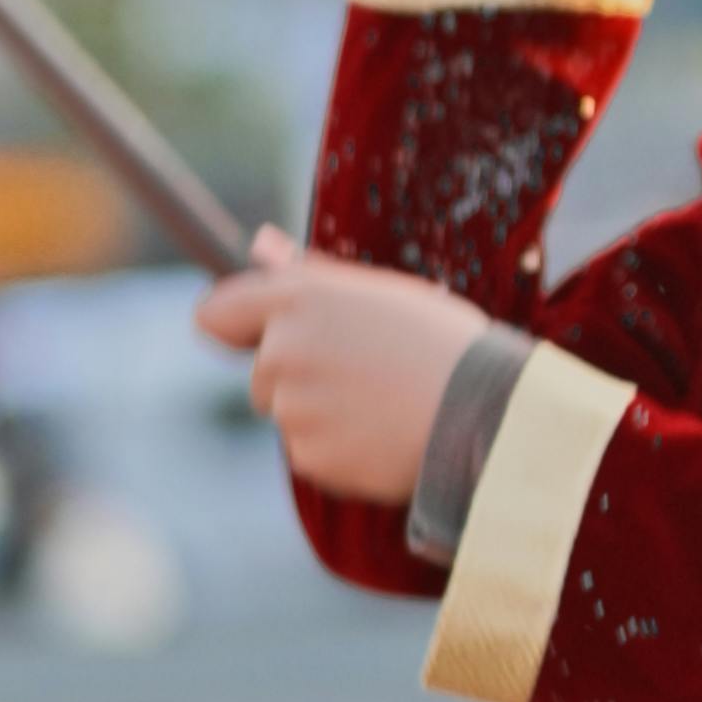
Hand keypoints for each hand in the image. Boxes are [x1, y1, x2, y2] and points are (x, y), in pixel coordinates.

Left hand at [197, 232, 489, 504]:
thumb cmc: (441, 340)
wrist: (483, 410)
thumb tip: (261, 245)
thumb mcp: (382, 292)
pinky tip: (384, 434)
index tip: (255, 337)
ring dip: (324, 413)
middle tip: (369, 371)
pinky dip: (340, 449)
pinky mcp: (309, 456)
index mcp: (299, 299)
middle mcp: (283, 351)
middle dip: (301, 376)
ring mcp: (293, 408)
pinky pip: (311, 453)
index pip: (218, 315)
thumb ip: (311, 272)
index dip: (235, 327)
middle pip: (263, 372)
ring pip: (291, 414)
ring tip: (385, 402)